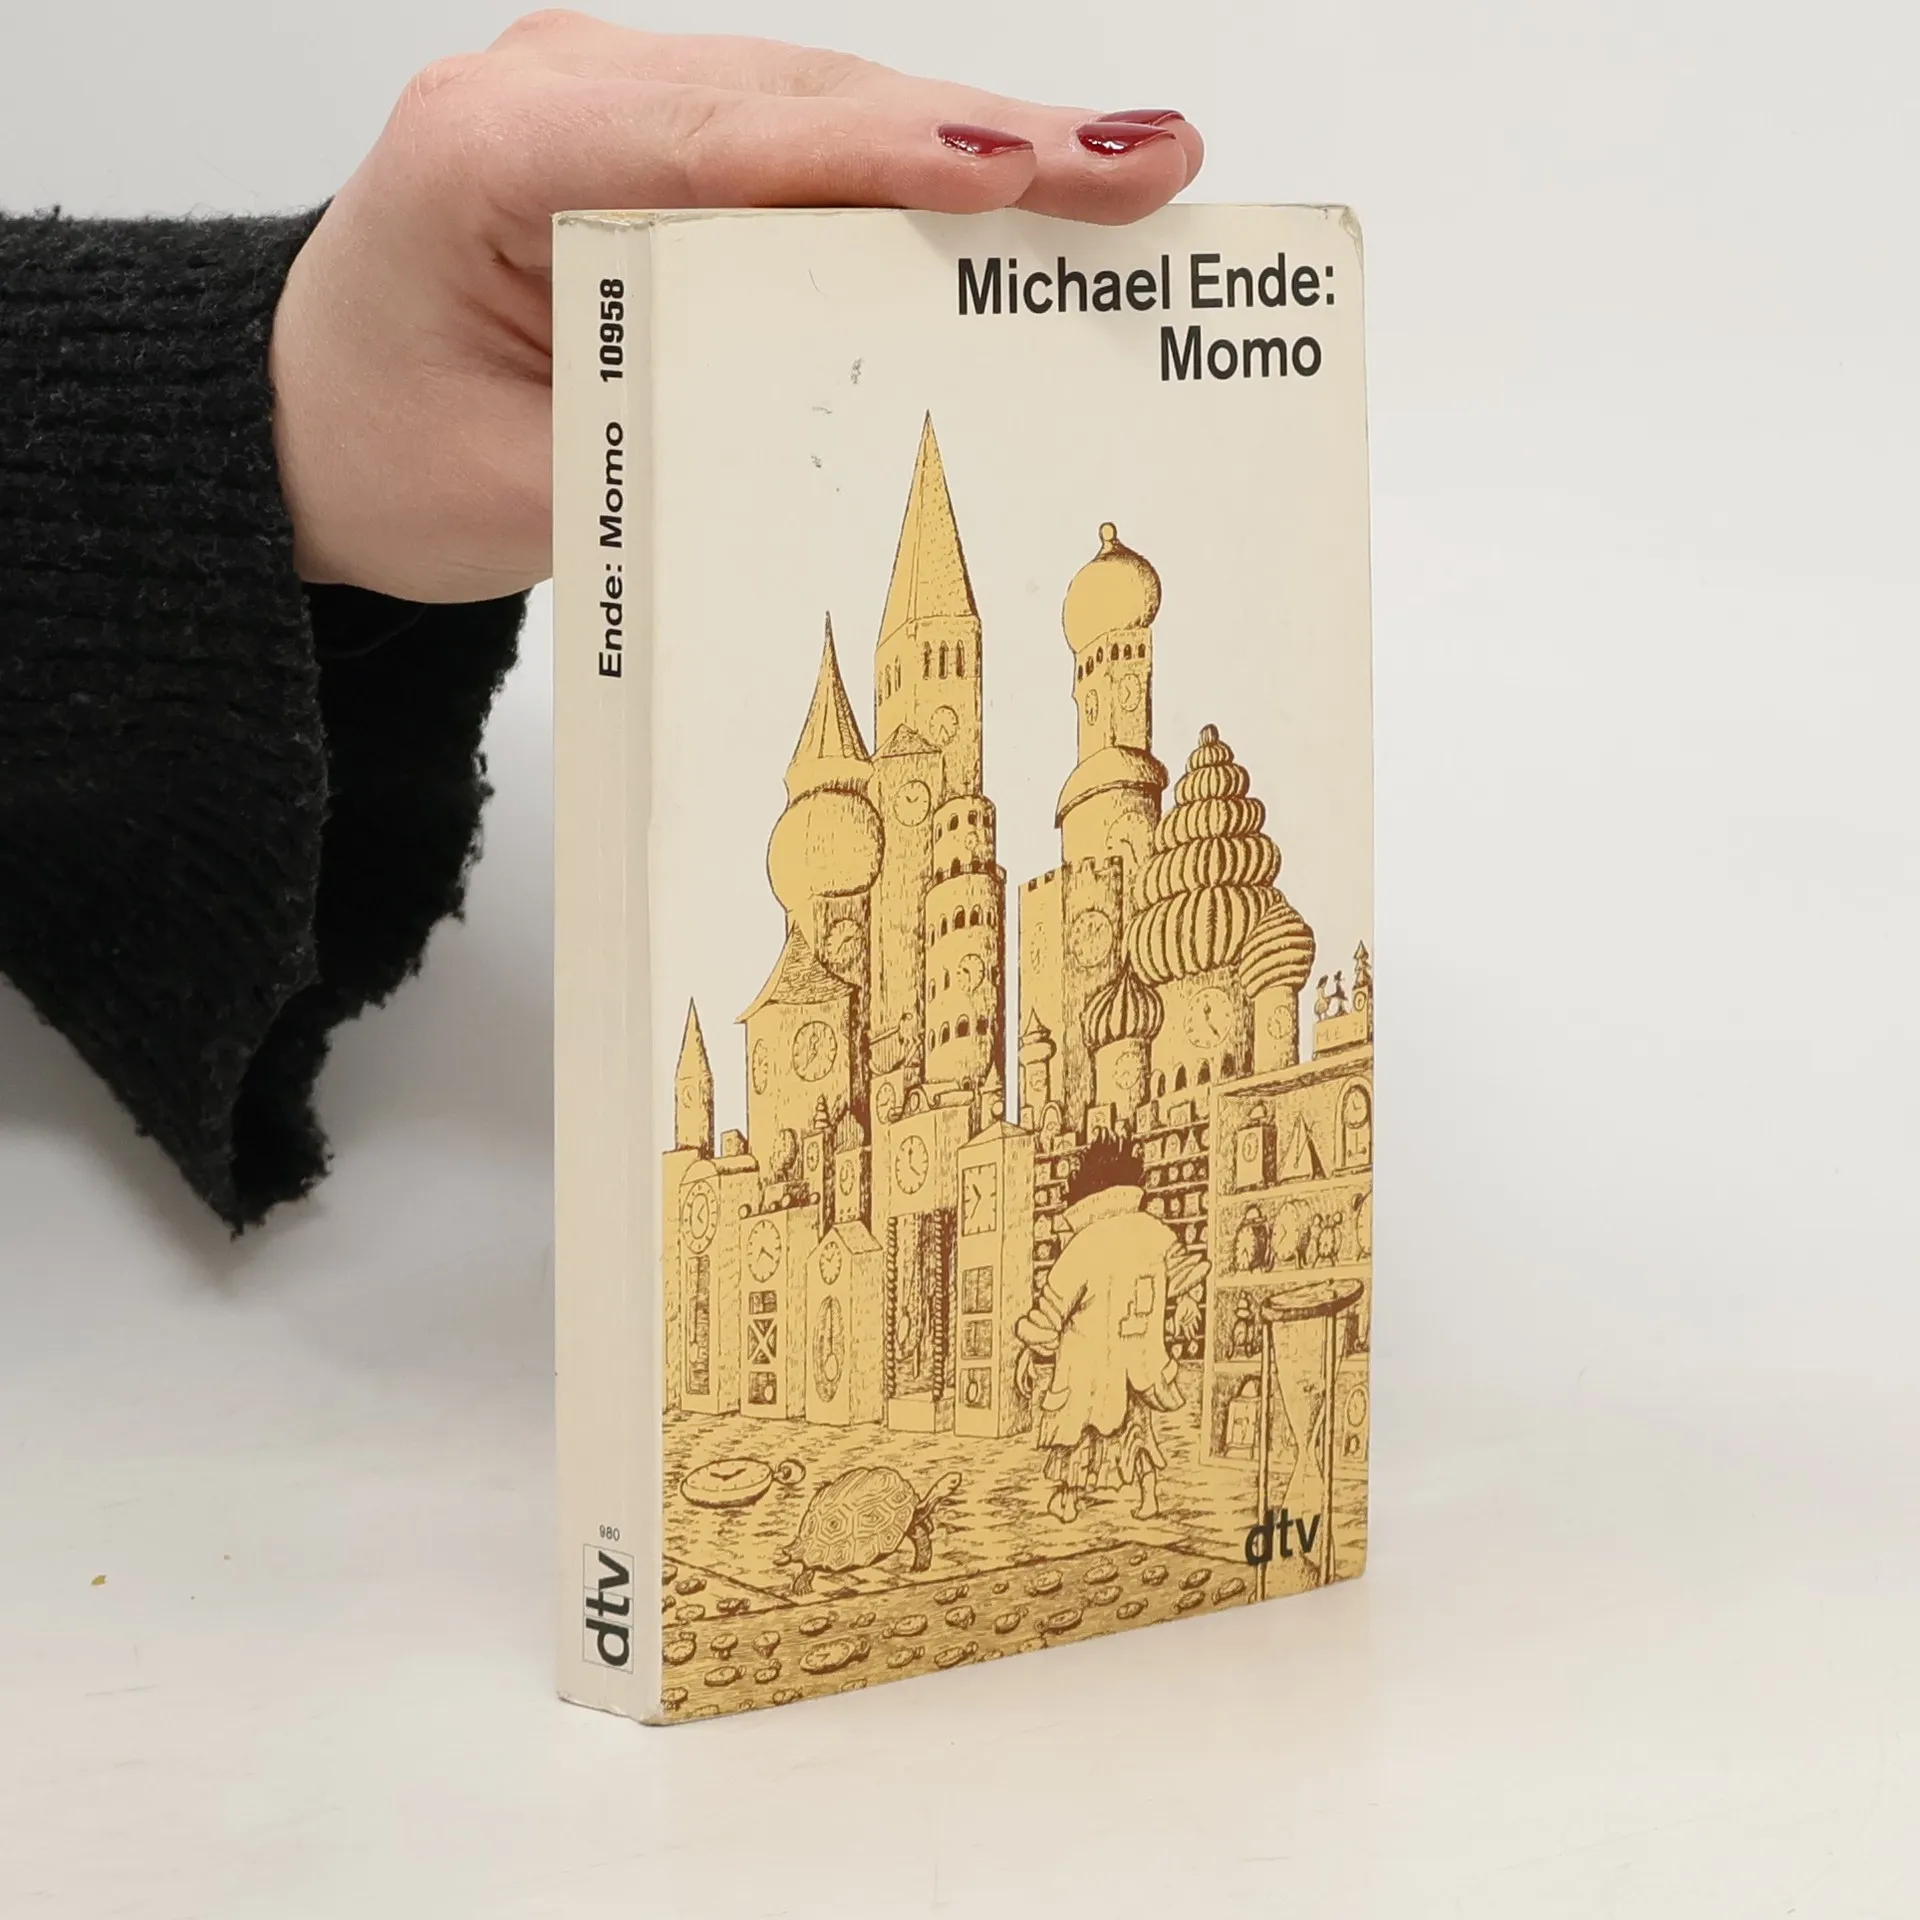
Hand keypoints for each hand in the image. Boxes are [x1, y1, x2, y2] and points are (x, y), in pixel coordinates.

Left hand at [270, 13, 1204, 601]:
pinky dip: (917, 169)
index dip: (876, 157)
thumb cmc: (383, 446)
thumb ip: (664, 455)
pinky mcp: (661, 134)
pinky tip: (1024, 186)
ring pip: (823, 103)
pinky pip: (805, 135)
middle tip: (1144, 164)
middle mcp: (555, 91)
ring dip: (978, 143)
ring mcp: (611, 97)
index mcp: (488, 157)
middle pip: (800, 100)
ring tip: (1125, 169)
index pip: (712, 144)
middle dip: (985, 137)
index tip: (1011, 172)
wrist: (311, 416)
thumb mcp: (511, 493)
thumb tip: (828, 445)